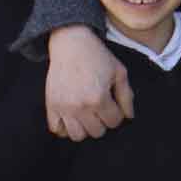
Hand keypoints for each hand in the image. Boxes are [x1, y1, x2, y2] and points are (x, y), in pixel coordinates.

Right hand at [45, 25, 130, 140]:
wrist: (71, 44)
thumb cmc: (98, 57)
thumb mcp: (119, 72)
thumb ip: (127, 96)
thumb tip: (129, 116)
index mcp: (99, 98)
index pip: (114, 121)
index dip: (117, 114)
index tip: (114, 105)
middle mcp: (80, 107)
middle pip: (97, 132)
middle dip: (103, 122)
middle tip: (102, 109)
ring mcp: (64, 107)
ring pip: (77, 136)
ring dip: (85, 128)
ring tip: (88, 116)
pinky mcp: (51, 105)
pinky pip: (56, 129)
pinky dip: (65, 128)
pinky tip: (73, 117)